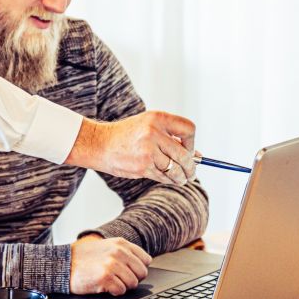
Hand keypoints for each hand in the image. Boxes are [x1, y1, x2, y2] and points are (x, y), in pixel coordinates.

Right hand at [64, 112, 195, 184]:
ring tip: (182, 179)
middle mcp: (154, 132)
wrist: (100, 144)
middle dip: (191, 167)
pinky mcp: (142, 167)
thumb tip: (198, 156)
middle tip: (192, 173)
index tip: (190, 151)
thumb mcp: (149, 127)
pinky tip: (167, 178)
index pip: (188, 130)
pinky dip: (168, 180)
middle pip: (184, 155)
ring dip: (181, 177)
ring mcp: (148, 151)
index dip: (192, 143)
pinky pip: (163, 177)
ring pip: (175, 169)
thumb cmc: (127, 136)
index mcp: (157, 118)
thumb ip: (171, 138)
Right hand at [70, 234, 151, 295]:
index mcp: (121, 243)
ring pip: (132, 284)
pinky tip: (103, 286)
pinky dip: (113, 292)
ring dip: (121, 286)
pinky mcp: (106, 277)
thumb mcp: (105, 246)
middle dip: (131, 279)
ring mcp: (112, 264)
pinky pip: (121, 291)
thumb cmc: (83, 258)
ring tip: (108, 281)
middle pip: (142, 273)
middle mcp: (119, 252)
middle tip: (117, 278)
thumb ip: (124, 252)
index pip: (145, 260)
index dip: (137, 269)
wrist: (63, 264)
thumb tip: (142, 265)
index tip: (128, 271)